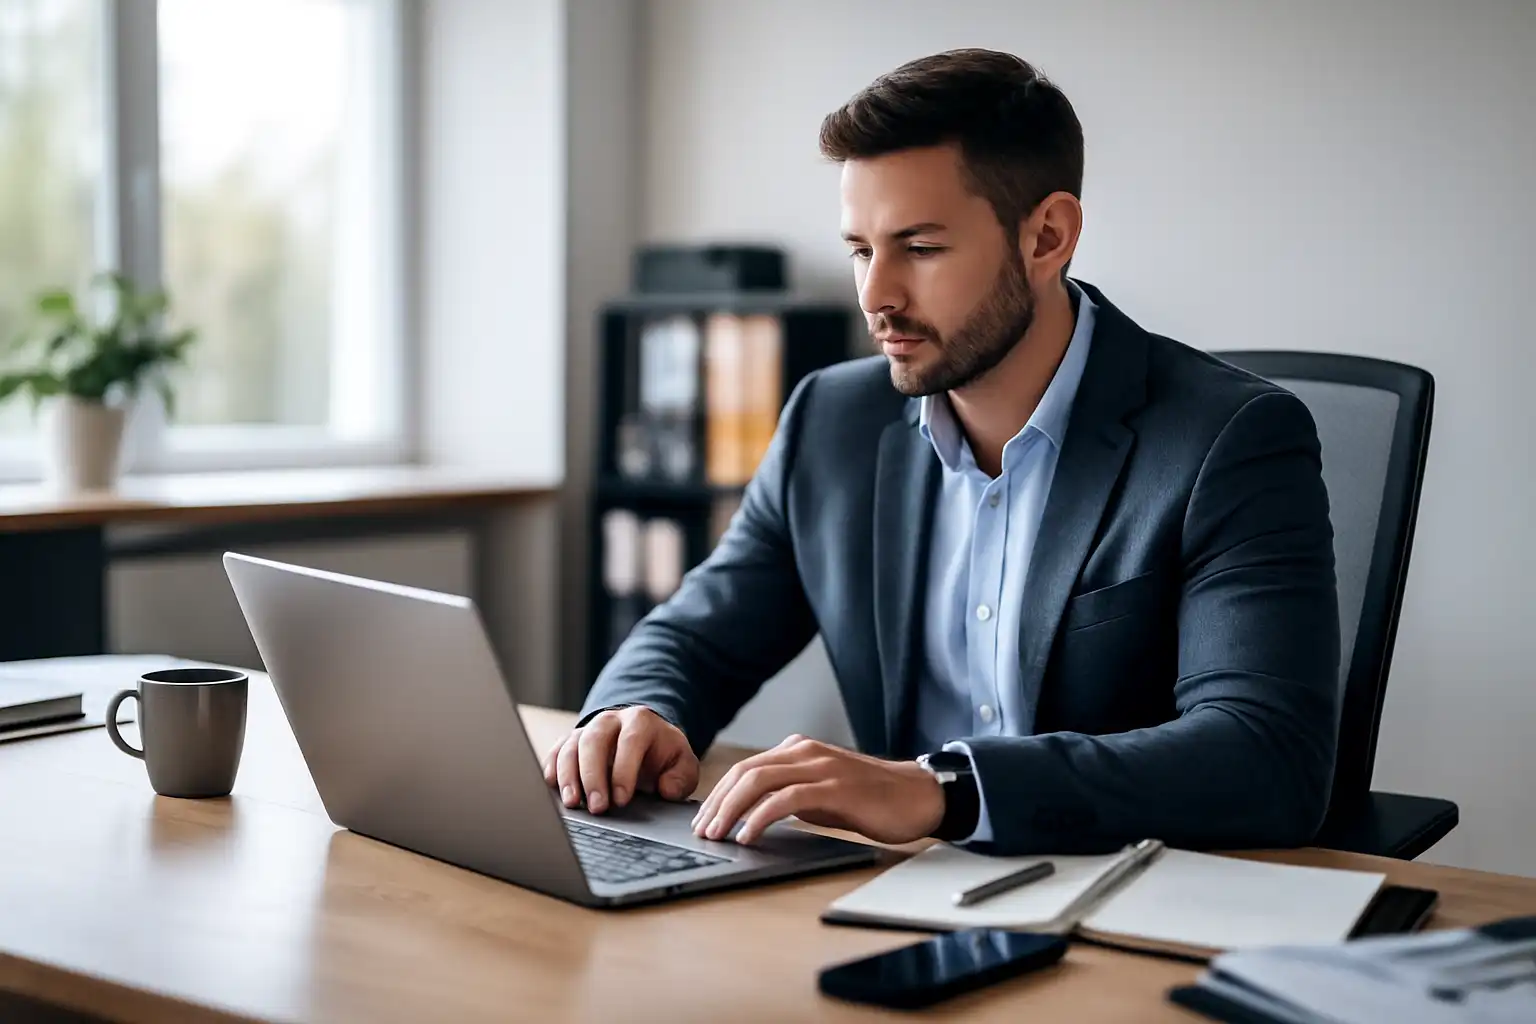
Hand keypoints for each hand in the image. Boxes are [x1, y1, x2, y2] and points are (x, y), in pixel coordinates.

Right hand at [542, 707, 699, 813]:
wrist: (645, 740)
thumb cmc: (662, 755)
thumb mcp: (682, 764)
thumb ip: (681, 777)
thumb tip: (666, 789)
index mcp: (641, 722)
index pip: (630, 742)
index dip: (624, 771)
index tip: (622, 800)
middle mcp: (610, 720)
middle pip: (594, 741)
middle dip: (593, 776)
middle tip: (597, 808)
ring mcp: (588, 729)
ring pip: (571, 746)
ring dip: (568, 776)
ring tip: (572, 804)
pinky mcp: (571, 742)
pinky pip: (556, 751)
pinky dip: (552, 769)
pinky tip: (553, 788)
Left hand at [691, 735, 943, 845]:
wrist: (916, 795)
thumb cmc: (870, 798)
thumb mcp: (821, 792)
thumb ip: (790, 794)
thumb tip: (753, 815)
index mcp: (799, 750)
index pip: (745, 768)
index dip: (719, 794)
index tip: (703, 819)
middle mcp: (805, 751)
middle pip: (745, 772)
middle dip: (717, 802)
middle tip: (702, 830)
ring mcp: (819, 767)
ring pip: (759, 781)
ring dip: (731, 809)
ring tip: (717, 834)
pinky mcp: (834, 787)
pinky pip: (786, 799)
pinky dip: (760, 816)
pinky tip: (748, 834)